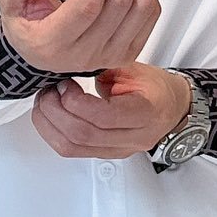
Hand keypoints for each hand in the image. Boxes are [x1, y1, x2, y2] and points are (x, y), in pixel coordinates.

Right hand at [0, 0, 159, 75]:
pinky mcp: (127, 51)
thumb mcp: (9, 0)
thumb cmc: (27, 25)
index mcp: (53, 43)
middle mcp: (85, 55)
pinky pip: (149, 15)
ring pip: (140, 8)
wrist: (39, 53)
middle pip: (119, 3)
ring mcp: (109, 55)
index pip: (88, 6)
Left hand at [31, 64, 191, 160]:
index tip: (64, 84)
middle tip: (48, 91)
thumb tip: (68, 63)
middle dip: (55, 111)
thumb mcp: (133, 68)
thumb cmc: (156, 88)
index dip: (76, 101)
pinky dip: (53, 134)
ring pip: (73, 148)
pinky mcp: (105, 153)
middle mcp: (132, 138)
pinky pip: (72, 151)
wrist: (172, 107)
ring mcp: (118, 149)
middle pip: (84, 135)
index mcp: (145, 113)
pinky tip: (48, 117)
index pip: (104, 117)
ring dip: (49, 125)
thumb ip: (103, 67)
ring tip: (44, 103)